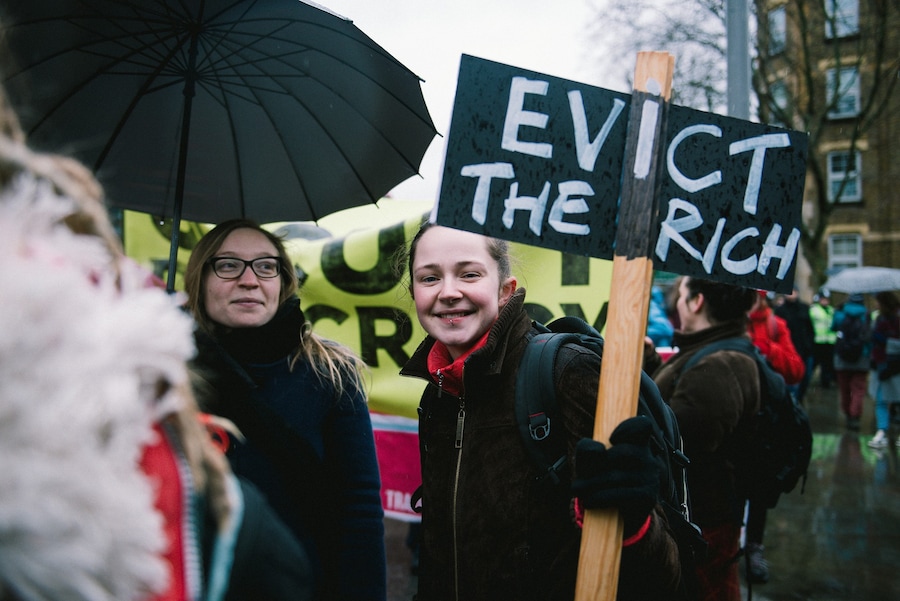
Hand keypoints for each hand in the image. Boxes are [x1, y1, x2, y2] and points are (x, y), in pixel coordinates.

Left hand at [572, 416, 659, 536]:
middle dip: (594, 467)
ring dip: (591, 485)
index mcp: (637, 443)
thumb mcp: (587, 460)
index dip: (628, 427)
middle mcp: (648, 458)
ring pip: (617, 476)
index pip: (643, 425)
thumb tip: (598, 451)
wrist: (612, 511)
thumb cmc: (600, 477)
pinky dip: (601, 498)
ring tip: (577, 491)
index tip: (611, 439)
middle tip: (579, 477)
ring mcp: (650, 477)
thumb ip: (586, 449)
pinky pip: (622, 495)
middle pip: (621, 453)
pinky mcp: (648, 496)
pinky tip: (589, 501)